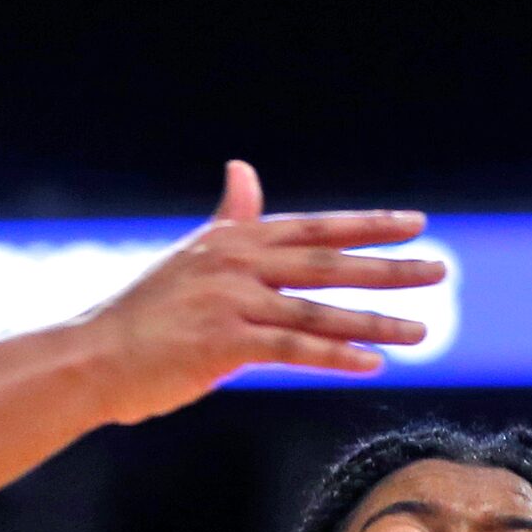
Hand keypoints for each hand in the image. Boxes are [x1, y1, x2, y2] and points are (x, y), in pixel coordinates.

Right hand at [76, 161, 444, 424]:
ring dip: (375, 321)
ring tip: (423, 331)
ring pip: (319, 310)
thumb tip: (242, 167)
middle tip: (440, 271)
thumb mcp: (192, 256)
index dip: (367, 224)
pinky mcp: (223, 343)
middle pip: (328, 262)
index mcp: (234, 241)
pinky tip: (373, 363)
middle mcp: (237, 263)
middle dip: (388, 266)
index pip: (315, 227)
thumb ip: (230, 218)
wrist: (91, 358)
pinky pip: (293, 351)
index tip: (416, 223)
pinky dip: (335, 356)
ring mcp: (231, 302)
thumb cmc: (145, 316)